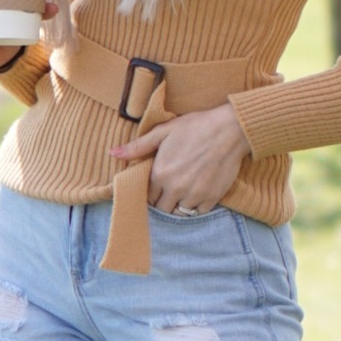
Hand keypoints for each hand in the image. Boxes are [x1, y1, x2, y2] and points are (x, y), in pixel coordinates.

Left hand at [111, 103, 251, 215]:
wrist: (228, 130)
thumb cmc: (194, 127)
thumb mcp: (162, 132)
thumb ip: (137, 146)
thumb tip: (112, 153)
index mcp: (160, 173)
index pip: (148, 196)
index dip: (150, 192)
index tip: (154, 187)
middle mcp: (175, 188)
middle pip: (162, 209)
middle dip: (162, 202)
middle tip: (166, 193)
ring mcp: (195, 195)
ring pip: (180, 213)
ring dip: (177, 207)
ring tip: (180, 195)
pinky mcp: (212, 198)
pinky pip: (198, 213)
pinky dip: (195, 207)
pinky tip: (195, 195)